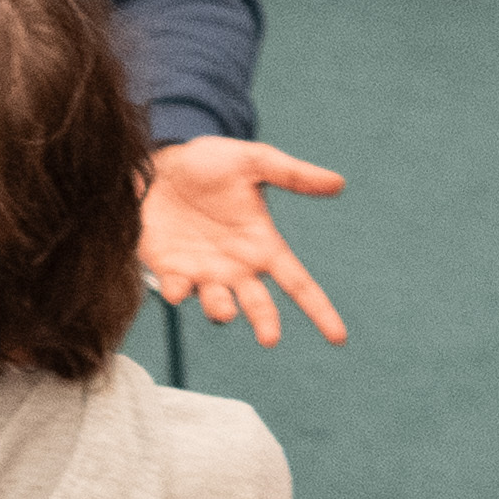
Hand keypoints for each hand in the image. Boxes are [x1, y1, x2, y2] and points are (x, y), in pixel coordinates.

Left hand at [134, 134, 348, 347]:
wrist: (160, 161)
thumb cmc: (210, 162)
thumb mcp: (254, 161)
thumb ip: (293, 174)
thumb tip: (339, 183)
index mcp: (263, 246)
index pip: (298, 284)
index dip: (320, 310)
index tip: (338, 337)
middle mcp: (237, 268)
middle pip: (259, 306)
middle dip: (265, 322)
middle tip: (269, 337)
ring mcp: (203, 274)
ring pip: (218, 306)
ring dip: (221, 310)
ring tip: (224, 309)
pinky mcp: (170, 271)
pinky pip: (175, 291)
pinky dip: (176, 292)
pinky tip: (176, 288)